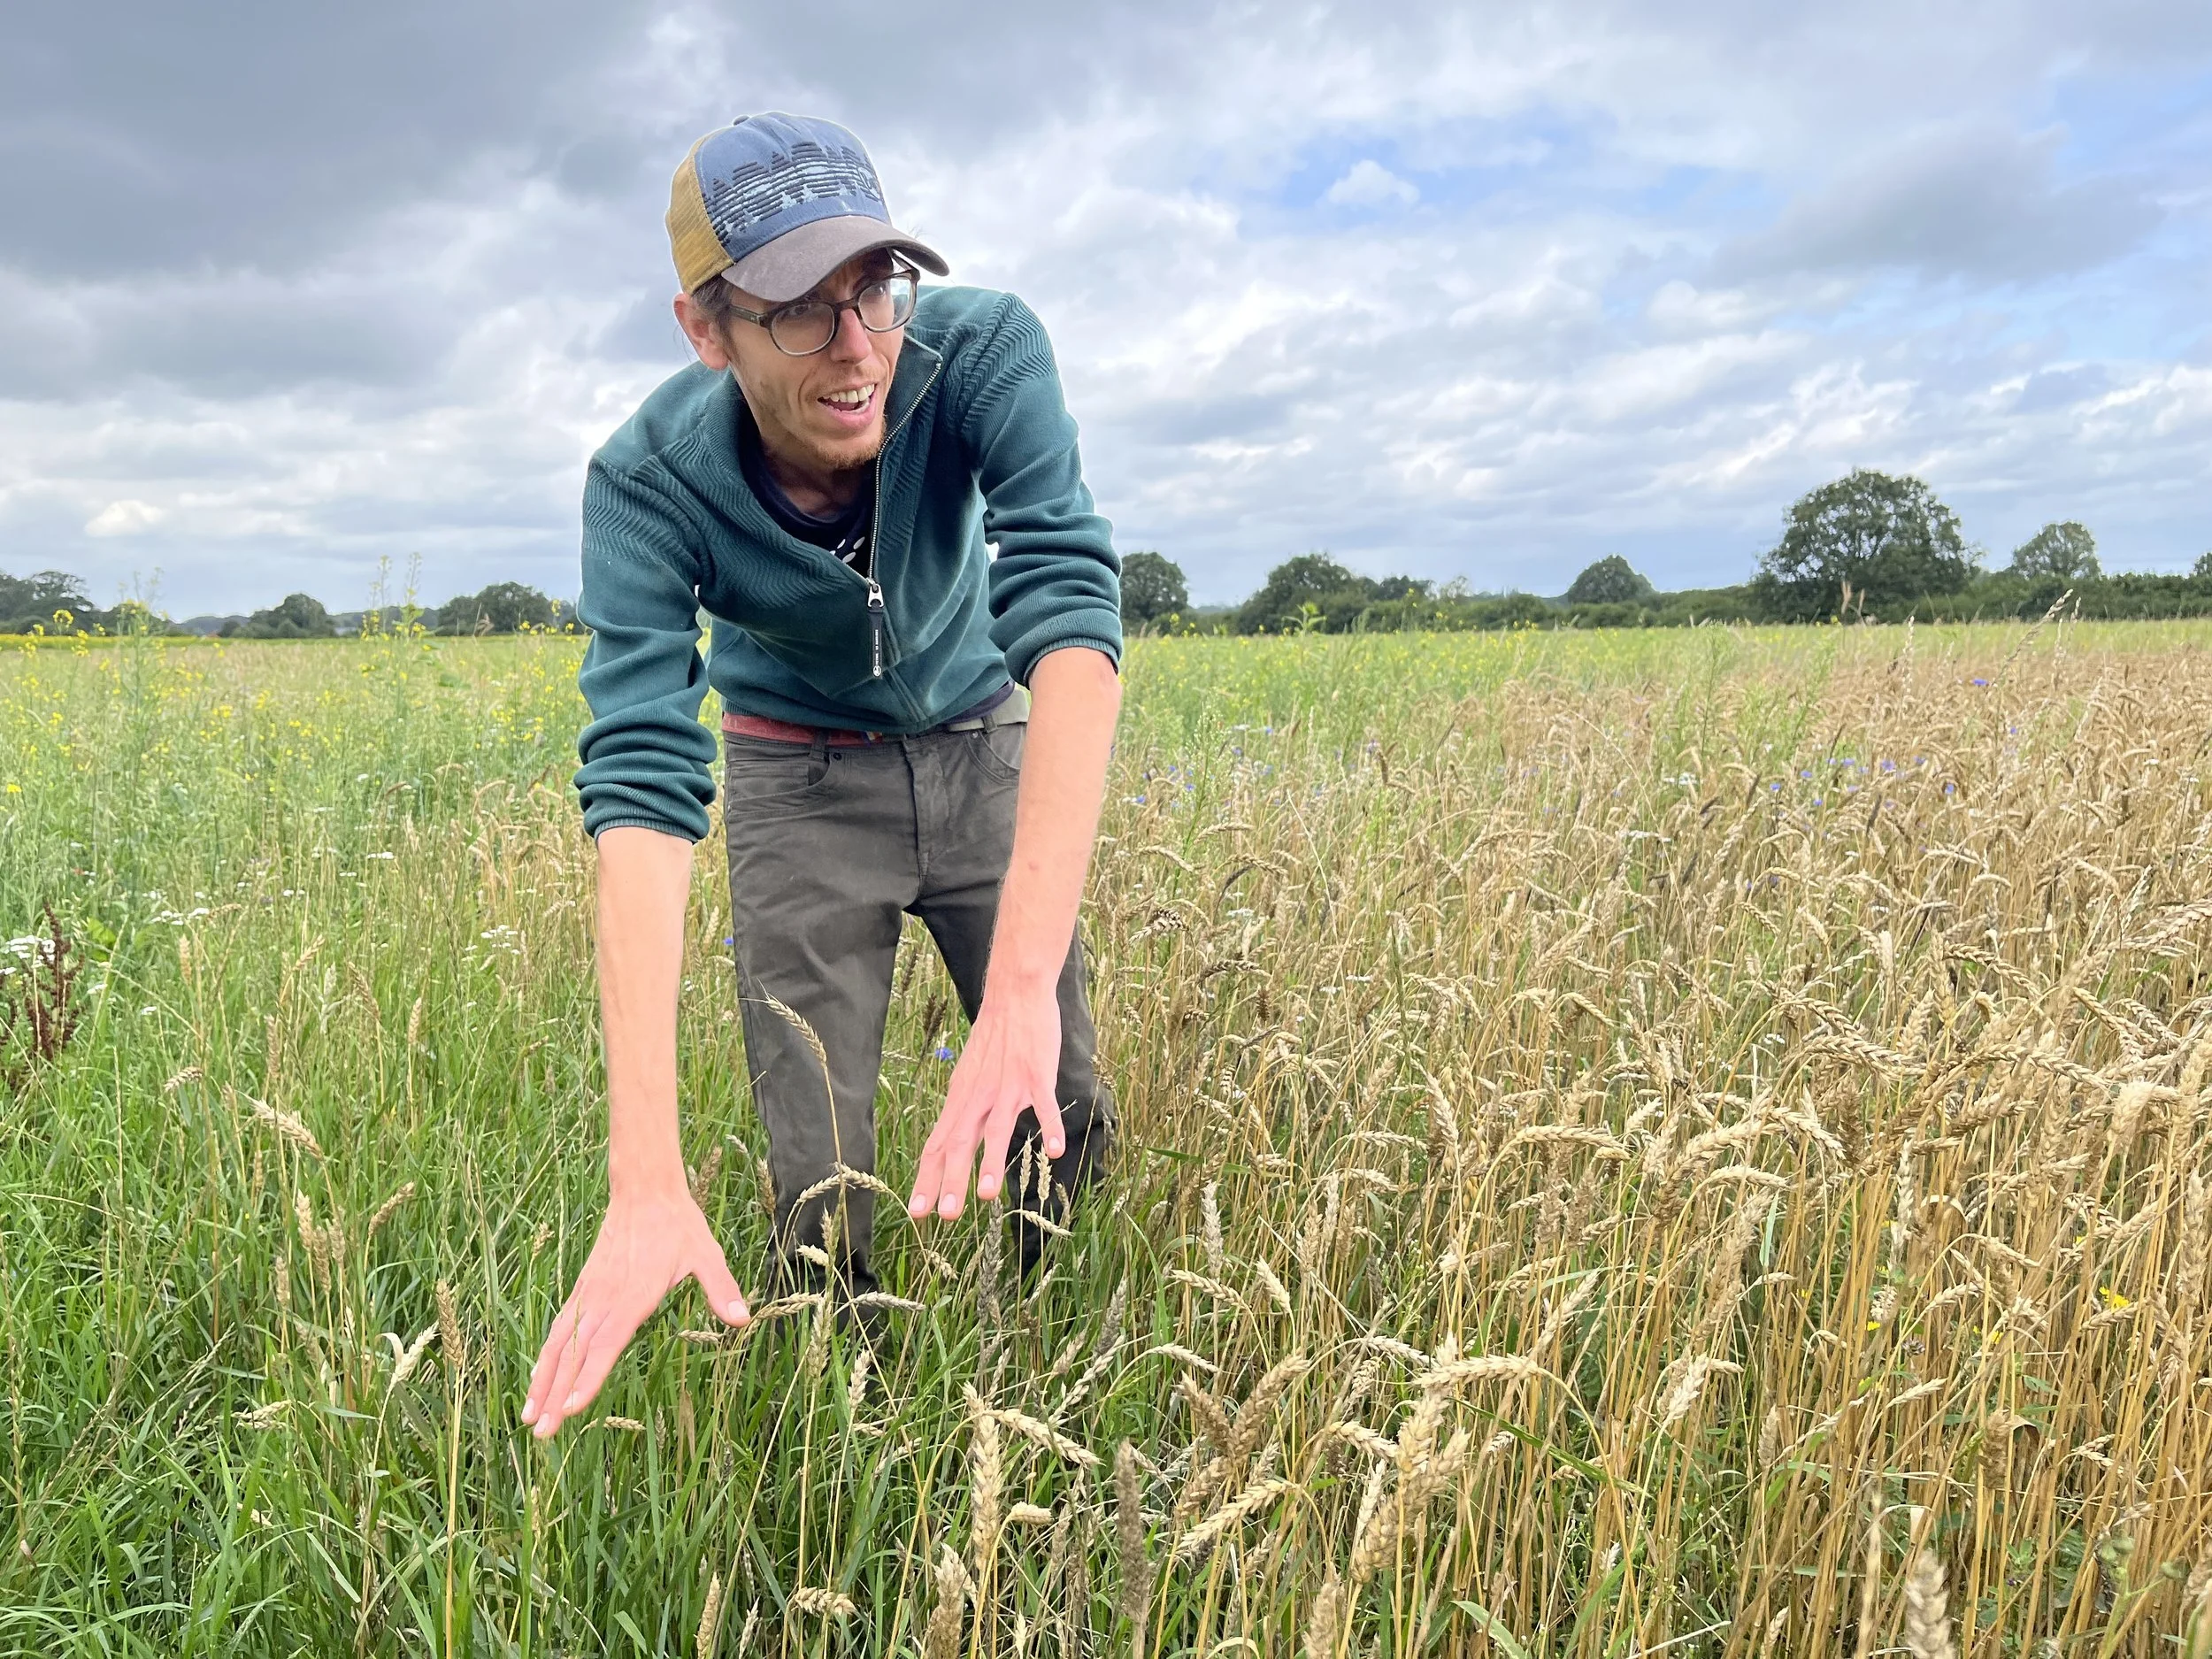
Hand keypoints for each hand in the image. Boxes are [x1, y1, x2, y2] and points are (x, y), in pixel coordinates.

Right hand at [521, 1185, 749, 1437]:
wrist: (644, 1191)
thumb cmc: (678, 1226)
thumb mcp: (706, 1254)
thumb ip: (722, 1288)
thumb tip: (744, 1319)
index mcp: (633, 1296)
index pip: (606, 1344)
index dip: (589, 1377)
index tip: (572, 1408)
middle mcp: (604, 1299)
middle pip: (575, 1354)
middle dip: (556, 1395)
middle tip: (541, 1433)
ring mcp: (589, 1294)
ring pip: (560, 1344)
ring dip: (543, 1381)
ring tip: (528, 1417)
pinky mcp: (583, 1289)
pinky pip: (560, 1327)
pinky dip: (546, 1355)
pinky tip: (537, 1378)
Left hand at [908, 990, 1064, 1219]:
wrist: (1014, 996)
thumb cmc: (992, 1040)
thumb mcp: (967, 1078)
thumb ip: (961, 1113)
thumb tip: (946, 1146)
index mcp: (961, 1100)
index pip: (937, 1145)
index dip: (927, 1179)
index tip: (916, 1212)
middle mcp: (979, 1097)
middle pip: (960, 1143)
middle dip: (952, 1180)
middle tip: (945, 1217)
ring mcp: (1008, 1087)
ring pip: (996, 1129)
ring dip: (992, 1162)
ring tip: (988, 1197)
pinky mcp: (1036, 1075)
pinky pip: (1042, 1104)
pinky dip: (1048, 1126)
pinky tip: (1053, 1150)